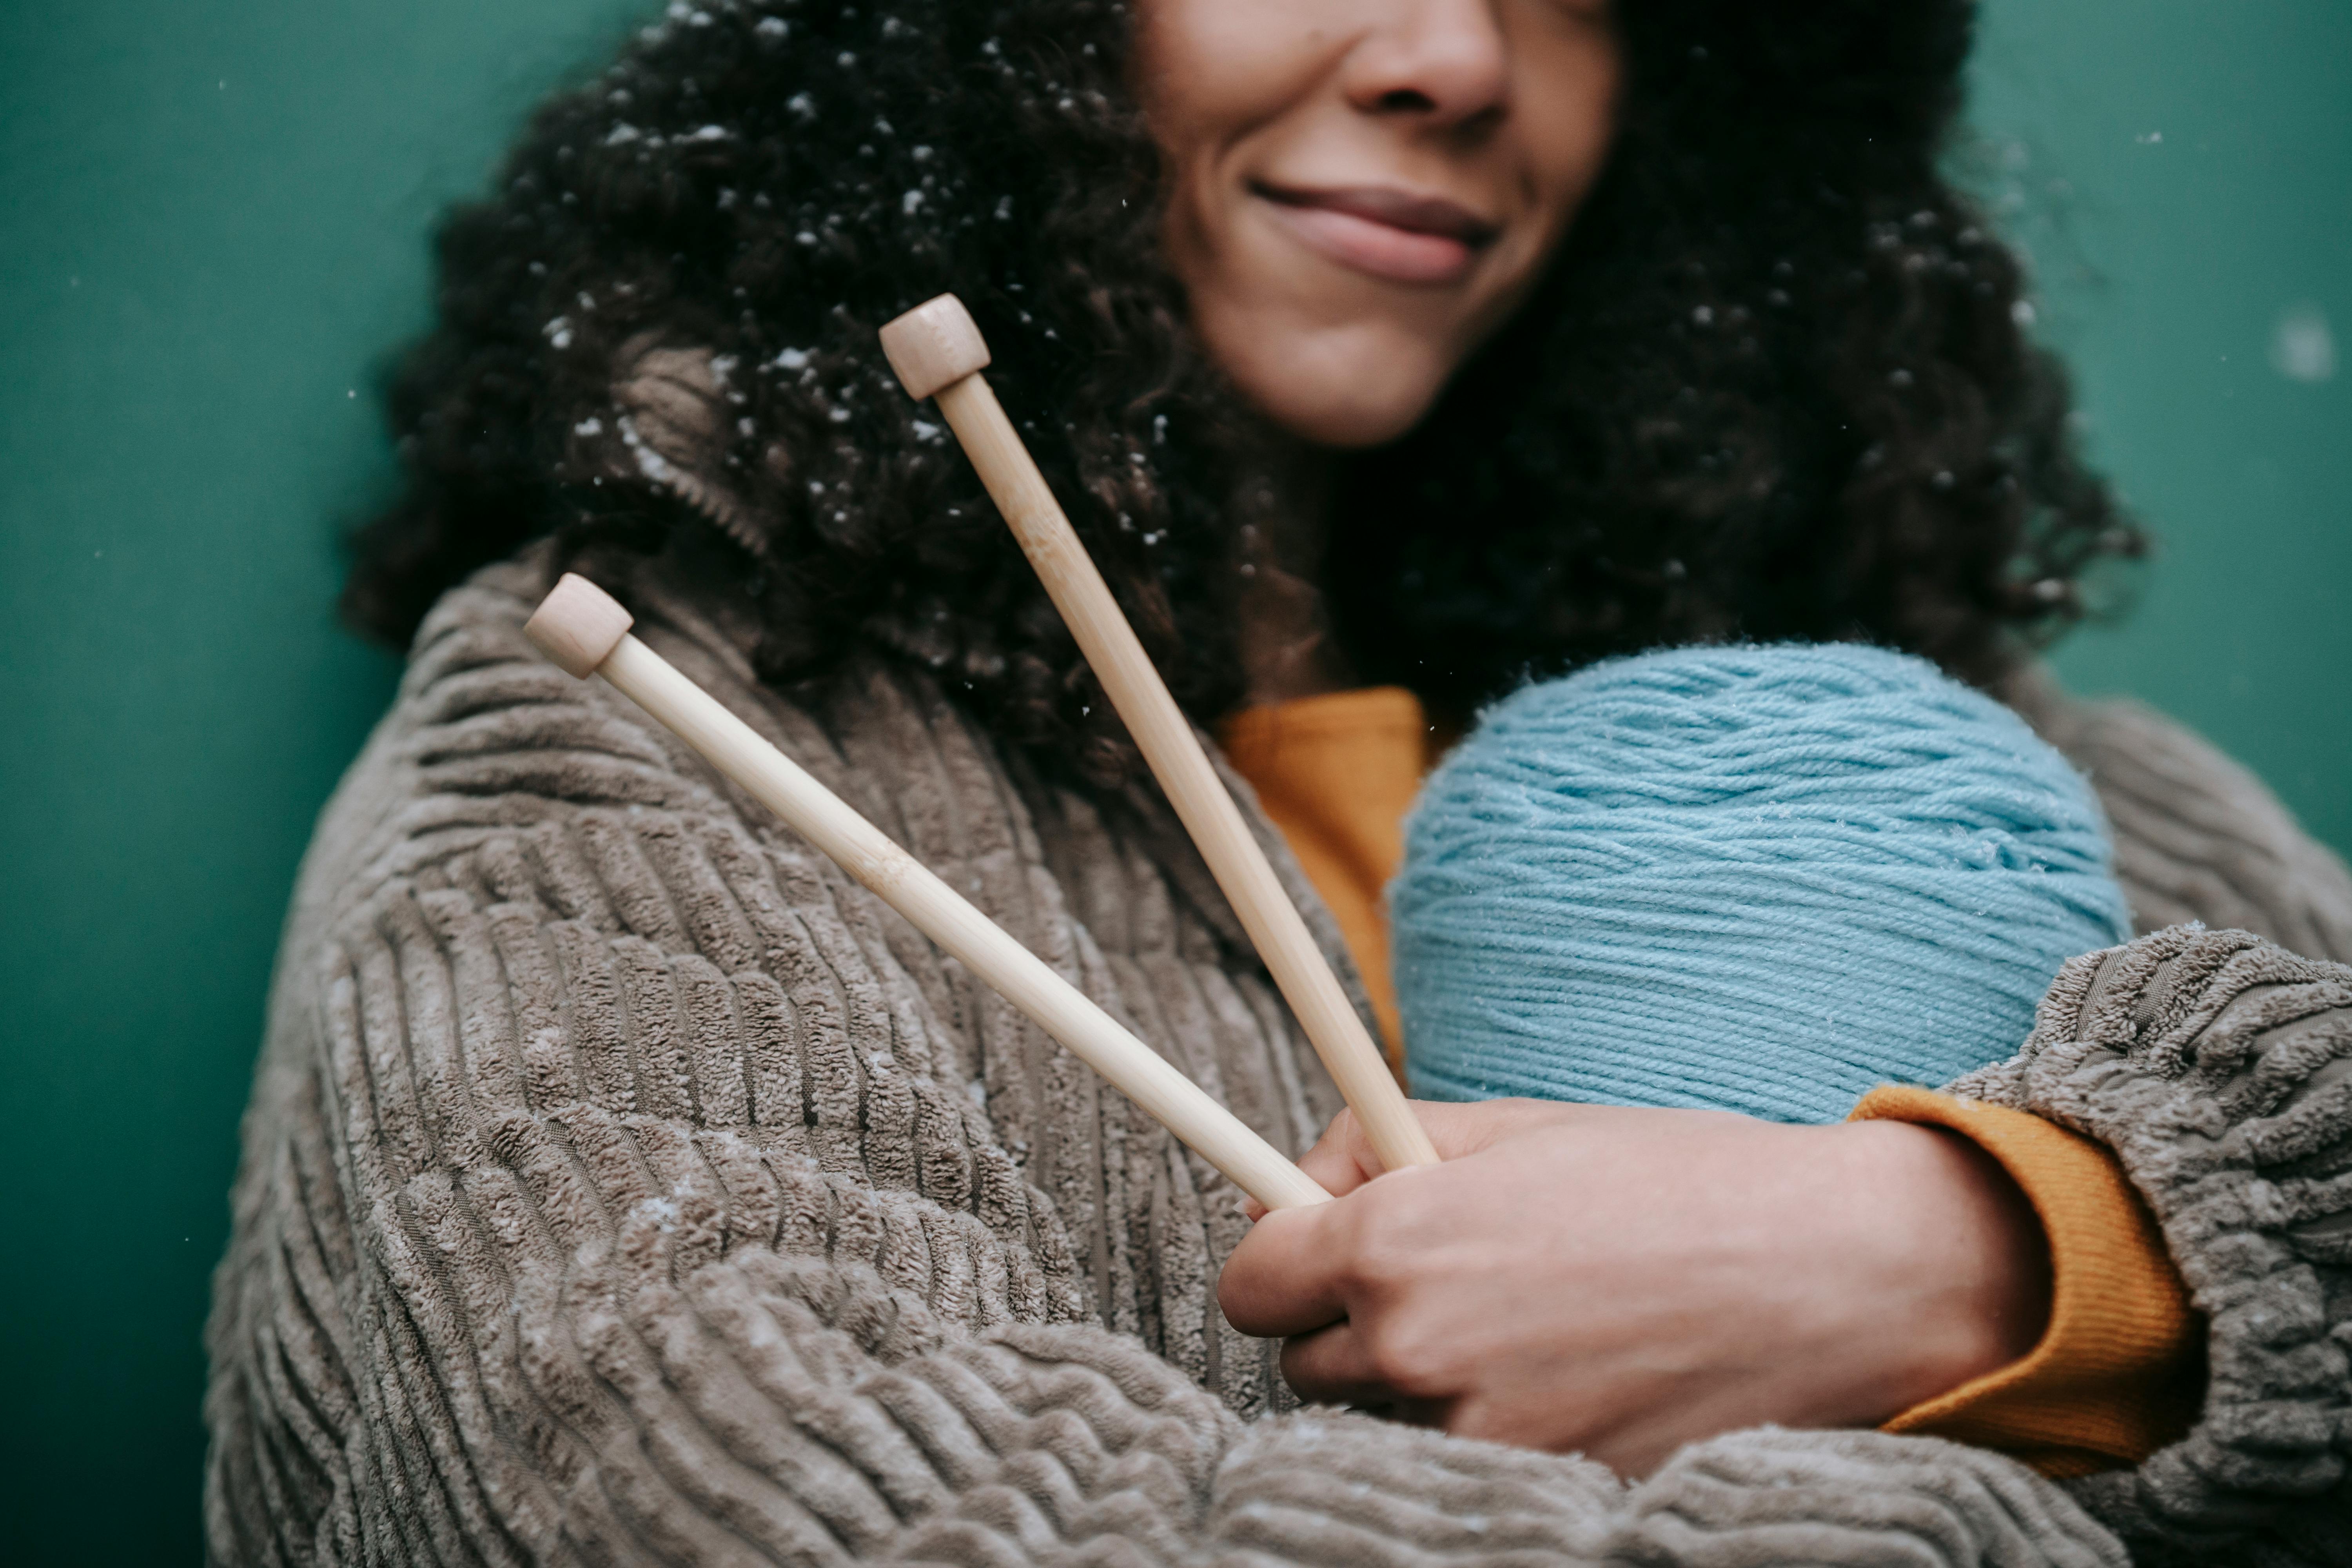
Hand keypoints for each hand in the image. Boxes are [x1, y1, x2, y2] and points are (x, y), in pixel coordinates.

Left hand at [1219, 1099, 2051, 1475]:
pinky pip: (1458, 1460)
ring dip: (1419, 1380)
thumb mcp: (1514, 1125)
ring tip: (1523, 1325)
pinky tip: (1565, 1374)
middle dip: (1353, 1322)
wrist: (1828, 1275)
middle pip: (1306, 1361)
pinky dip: (1486, 1426)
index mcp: (1398, 1241)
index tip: (1312, 1254)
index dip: (1277, 1264)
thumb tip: (1288, 1190)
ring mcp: (1475, 1430)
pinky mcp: (1536, 1485)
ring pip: (1381, 1415)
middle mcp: (1417, 1345)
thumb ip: (1375, 1145)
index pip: (1249, 1285)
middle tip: (1446, 1281)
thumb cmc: (1675, 1181)